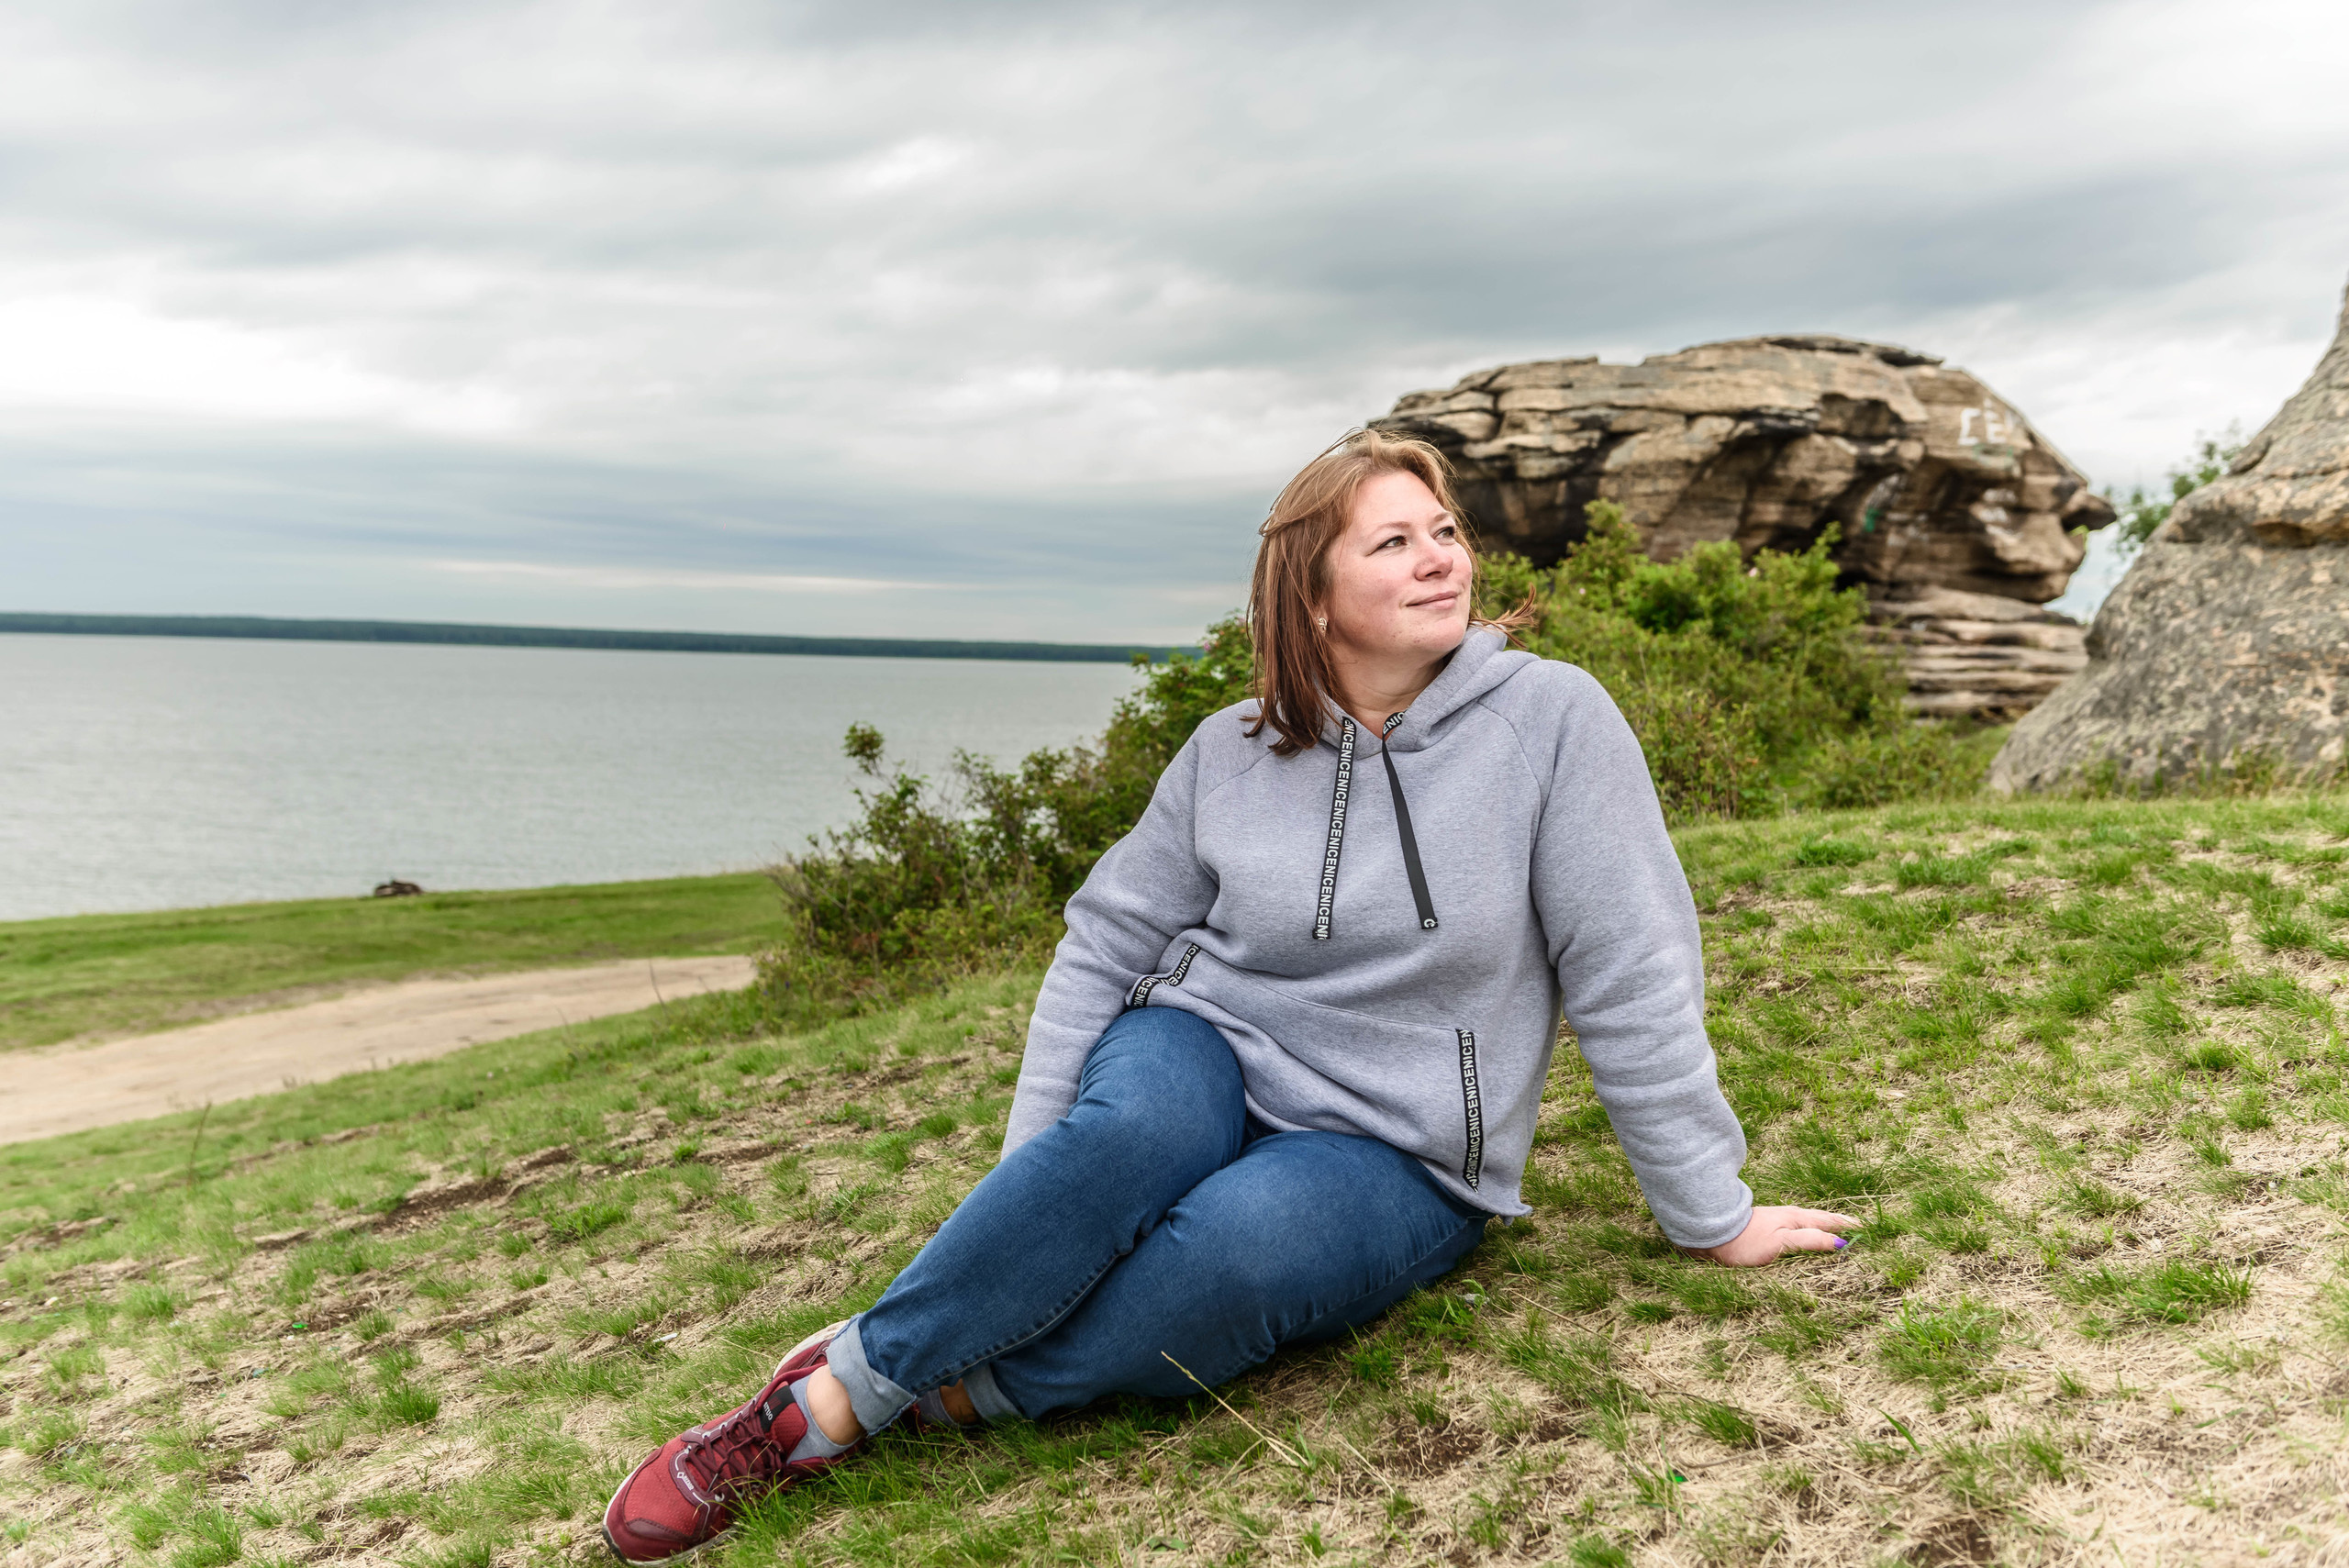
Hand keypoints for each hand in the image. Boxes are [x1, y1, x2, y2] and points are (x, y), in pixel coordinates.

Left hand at [1688, 1206, 1858, 1266]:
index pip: (1832, 1222)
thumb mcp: (1782, 1242)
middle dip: (1844, 1225)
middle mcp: (1792, 1217)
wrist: (1713, 1232)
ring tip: (1844, 1234)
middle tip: (1864, 1231)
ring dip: (1829, 1228)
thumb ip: (1810, 1241)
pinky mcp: (1771, 1230)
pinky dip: (1814, 1232)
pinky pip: (1801, 1230)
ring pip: (1812, 1224)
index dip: (1851, 1227)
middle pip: (1824, 1220)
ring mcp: (1781, 1222)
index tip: (1871, 1230)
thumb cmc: (1747, 1240)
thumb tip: (1840, 1243)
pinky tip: (1812, 1238)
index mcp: (1798, 1218)